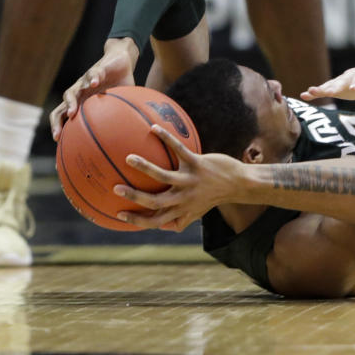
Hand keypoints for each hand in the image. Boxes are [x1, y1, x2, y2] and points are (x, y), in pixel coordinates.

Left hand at [49, 38, 138, 139]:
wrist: (121, 61)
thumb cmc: (119, 85)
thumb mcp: (118, 103)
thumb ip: (120, 117)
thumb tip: (133, 134)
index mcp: (82, 103)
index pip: (64, 119)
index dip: (59, 130)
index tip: (58, 143)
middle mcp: (79, 94)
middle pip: (60, 109)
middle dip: (57, 122)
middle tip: (57, 135)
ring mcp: (85, 82)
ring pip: (70, 93)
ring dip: (70, 103)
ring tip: (72, 113)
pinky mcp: (95, 70)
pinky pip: (92, 75)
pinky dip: (92, 79)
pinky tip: (95, 84)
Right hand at [114, 125, 243, 231]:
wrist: (239, 184)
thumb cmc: (213, 196)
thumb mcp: (197, 212)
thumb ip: (179, 219)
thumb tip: (160, 227)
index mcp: (181, 210)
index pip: (156, 220)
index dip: (137, 220)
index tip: (118, 214)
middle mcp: (184, 198)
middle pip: (155, 202)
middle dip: (135, 197)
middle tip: (116, 188)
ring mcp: (191, 181)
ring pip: (163, 176)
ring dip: (145, 167)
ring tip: (129, 158)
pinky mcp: (198, 164)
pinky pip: (179, 150)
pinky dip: (166, 139)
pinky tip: (154, 128)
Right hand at [301, 66, 354, 100]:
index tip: (353, 88)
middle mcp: (352, 75)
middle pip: (343, 80)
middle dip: (336, 86)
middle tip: (329, 92)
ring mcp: (343, 81)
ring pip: (331, 84)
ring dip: (322, 88)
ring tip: (311, 92)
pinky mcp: (337, 87)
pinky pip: (324, 89)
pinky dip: (315, 92)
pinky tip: (304, 96)